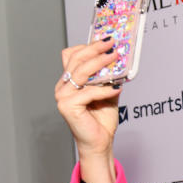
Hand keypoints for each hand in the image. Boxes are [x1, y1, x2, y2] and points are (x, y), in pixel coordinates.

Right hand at [54, 38, 121, 182]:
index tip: (106, 40)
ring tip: (114, 59)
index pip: (72, 55)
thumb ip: (109, 77)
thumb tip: (120, 59)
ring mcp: (62, 96)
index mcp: (69, 81)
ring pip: (81, 73)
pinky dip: (104, 89)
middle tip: (111, 44)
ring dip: (99, 64)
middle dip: (95, 49)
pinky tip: (116, 88)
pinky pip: (88, 92)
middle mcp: (62, 86)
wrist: (100, 142)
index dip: (87, 46)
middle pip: (76, 60)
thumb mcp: (108, 92)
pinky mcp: (67, 106)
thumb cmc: (101, 119)